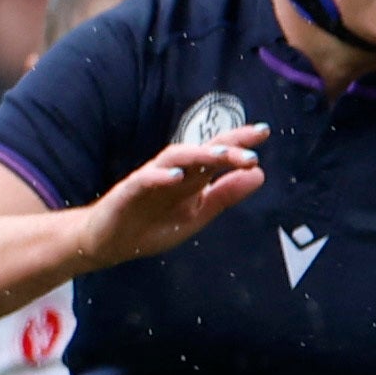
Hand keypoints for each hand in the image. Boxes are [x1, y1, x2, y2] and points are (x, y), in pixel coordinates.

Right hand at [81, 124, 268, 269]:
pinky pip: (143, 180)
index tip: (264, 131)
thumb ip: (226, 195)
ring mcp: (149, 179)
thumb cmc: (153, 225)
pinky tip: (176, 177)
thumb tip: (259, 173)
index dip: (239, 142)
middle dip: (225, 146)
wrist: (111, 243)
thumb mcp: (198, 214)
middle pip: (200, 151)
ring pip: (174, 159)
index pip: (218, 155)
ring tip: (221, 156)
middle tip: (251, 148)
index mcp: (191, 178)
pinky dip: (159, 176)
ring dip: (198, 155)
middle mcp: (172, 172)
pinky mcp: (128, 192)